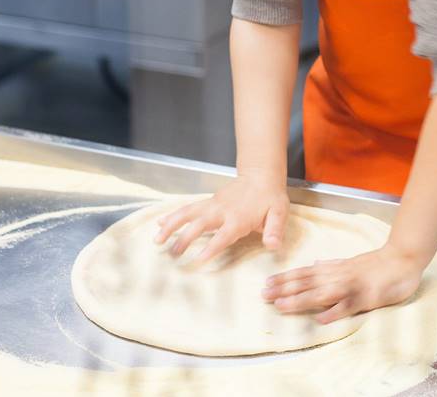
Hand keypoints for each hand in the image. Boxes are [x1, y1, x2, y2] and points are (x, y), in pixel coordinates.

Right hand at [153, 175, 288, 263]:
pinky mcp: (208, 202)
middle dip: (185, 239)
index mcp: (238, 218)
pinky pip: (187, 208)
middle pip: (199, 225)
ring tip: (157, 239)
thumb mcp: (279, 213)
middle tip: (173, 254)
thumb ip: (275, 230)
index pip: (222, 236)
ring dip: (171, 225)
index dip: (210, 248)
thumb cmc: (270, 197)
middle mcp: (221, 211)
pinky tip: (160, 223)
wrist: (261, 175)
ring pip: (187, 213)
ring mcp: (212, 205)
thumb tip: (273, 245)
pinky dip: (172, 215)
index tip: (197, 261)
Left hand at [261, 245, 426, 323]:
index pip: (305, 272)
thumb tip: (315, 263)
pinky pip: (347, 306)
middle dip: (284, 289)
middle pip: (307, 282)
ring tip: (281, 305)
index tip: (267, 283)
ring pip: (321, 293)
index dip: (285, 278)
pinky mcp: (365, 297)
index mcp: (335, 268)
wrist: (402, 260)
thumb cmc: (378, 264)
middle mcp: (339, 275)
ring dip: (300, 299)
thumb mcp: (350, 261)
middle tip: (264, 295)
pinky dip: (334, 312)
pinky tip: (320, 319)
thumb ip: (332, 264)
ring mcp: (351, 286)